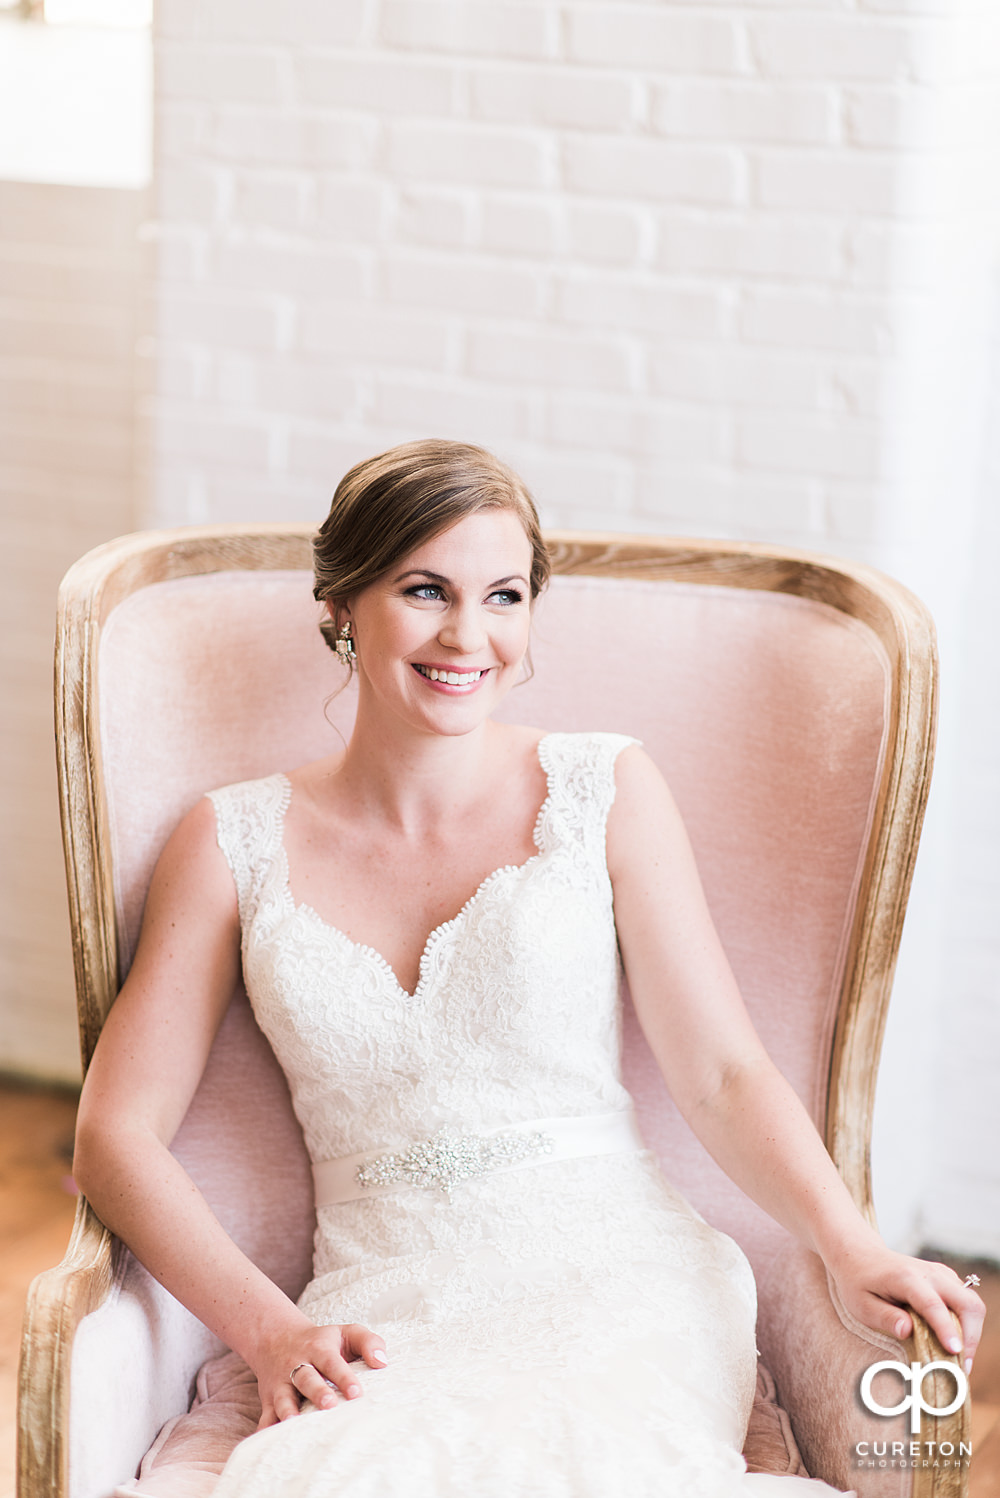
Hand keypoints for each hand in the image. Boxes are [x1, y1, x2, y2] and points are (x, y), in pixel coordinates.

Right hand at [254, 1317, 387, 1426]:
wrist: (275, 1338)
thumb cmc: (321, 1341)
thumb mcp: (346, 1332)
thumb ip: (368, 1342)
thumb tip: (382, 1363)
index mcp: (319, 1349)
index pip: (332, 1362)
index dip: (344, 1376)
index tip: (357, 1393)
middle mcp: (297, 1365)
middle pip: (307, 1378)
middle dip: (317, 1392)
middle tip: (330, 1406)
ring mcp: (281, 1383)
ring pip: (283, 1397)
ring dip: (288, 1411)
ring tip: (295, 1424)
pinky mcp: (269, 1400)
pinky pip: (265, 1417)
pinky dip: (265, 1430)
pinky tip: (268, 1445)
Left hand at [828, 1239, 984, 1371]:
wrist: (861, 1255)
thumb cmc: (858, 1282)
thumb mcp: (861, 1305)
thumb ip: (885, 1317)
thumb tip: (907, 1331)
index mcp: (905, 1278)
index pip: (933, 1305)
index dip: (946, 1329)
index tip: (955, 1351)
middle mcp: (928, 1273)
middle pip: (966, 1301)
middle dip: (971, 1335)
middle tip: (962, 1366)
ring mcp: (940, 1273)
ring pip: (972, 1301)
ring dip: (972, 1331)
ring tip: (961, 1359)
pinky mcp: (945, 1278)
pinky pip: (967, 1300)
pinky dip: (968, 1322)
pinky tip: (955, 1341)